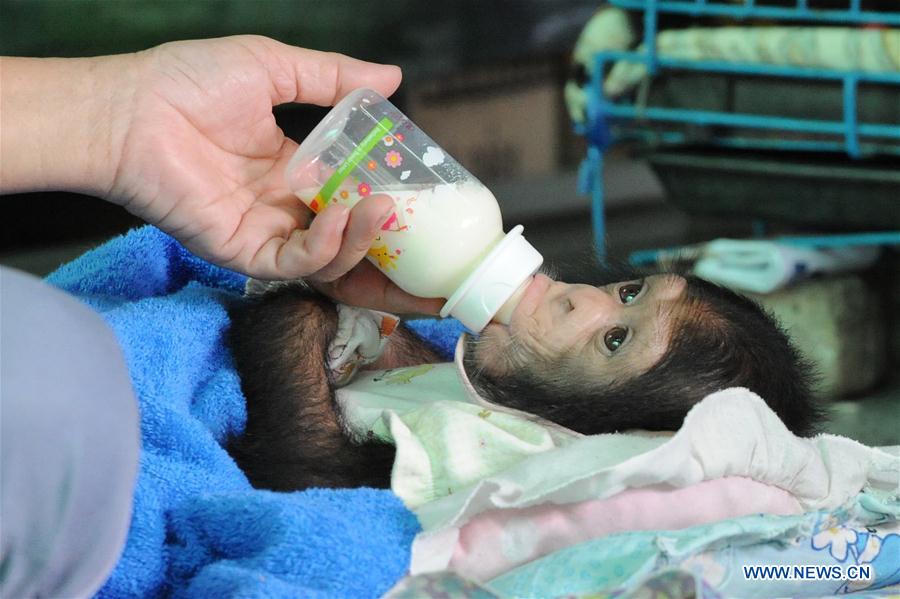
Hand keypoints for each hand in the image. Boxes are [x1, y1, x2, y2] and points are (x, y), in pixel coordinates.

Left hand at [0, 36, 441, 313]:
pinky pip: (296, 262)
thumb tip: (392, 76)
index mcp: (295, 169)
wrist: (129, 108)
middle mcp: (286, 206)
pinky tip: (342, 216)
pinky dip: (325, 246)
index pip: (356, 194)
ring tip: (383, 211)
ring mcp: (267, 231)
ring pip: (330, 258)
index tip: (426, 197)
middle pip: (351, 238)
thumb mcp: (276, 68)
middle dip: (391, 246)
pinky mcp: (243, 251)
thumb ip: (334, 79)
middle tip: (428, 240)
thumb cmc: (189, 81)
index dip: (391, 200)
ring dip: (363, 241)